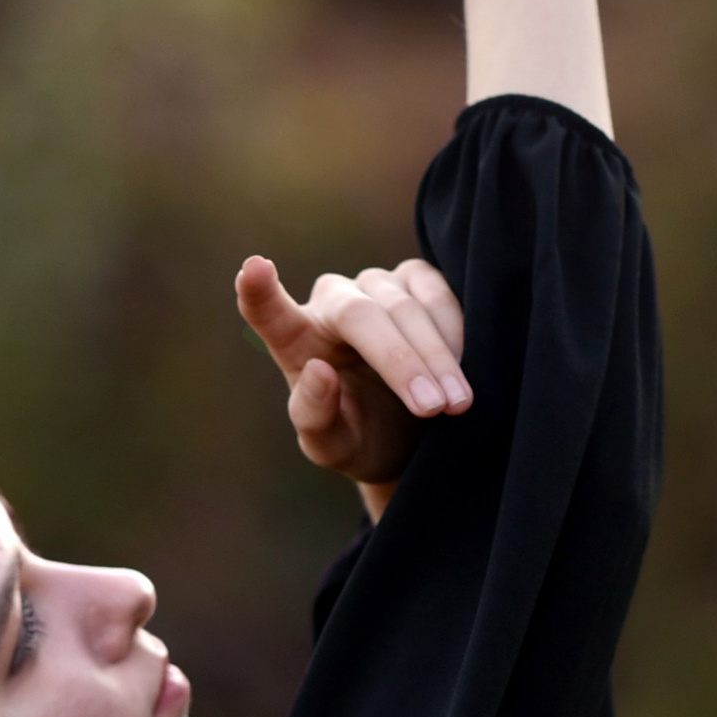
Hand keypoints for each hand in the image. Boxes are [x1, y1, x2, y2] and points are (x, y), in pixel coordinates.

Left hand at [235, 251, 467, 512]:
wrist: (410, 433)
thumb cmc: (359, 438)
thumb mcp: (332, 446)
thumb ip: (315, 416)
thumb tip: (318, 371)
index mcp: (294, 341)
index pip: (267, 312)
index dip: (259, 291)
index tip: (253, 270)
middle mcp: (331, 302)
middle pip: (362, 316)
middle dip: (403, 363)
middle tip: (434, 409)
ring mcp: (375, 284)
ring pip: (406, 307)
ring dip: (437, 356)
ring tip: (456, 404)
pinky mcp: (416, 279)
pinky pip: (438, 295)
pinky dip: (454, 333)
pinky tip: (463, 370)